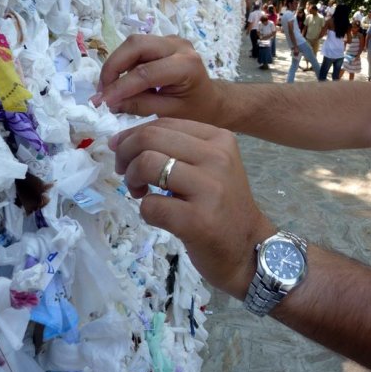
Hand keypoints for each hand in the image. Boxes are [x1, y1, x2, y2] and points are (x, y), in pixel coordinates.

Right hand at [92, 35, 222, 123]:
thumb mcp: (169, 114)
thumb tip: (108, 102)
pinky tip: (120, 83)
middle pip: (135, 45)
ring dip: (116, 65)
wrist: (212, 100)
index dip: (120, 87)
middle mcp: (179, 46)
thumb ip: (139, 106)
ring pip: (133, 44)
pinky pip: (137, 48)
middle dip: (113, 67)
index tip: (101, 102)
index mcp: (187, 65)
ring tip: (108, 89)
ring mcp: (171, 40)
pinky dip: (124, 64)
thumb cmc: (196, 110)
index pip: (145, 72)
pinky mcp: (163, 42)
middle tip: (102, 91)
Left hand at [110, 118, 275, 298]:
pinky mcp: (198, 220)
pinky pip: (151, 205)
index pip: (163, 123)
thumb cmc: (222, 205)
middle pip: (150, 138)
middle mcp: (217, 157)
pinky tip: (158, 216)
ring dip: (132, 179)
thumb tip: (121, 140)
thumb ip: (174, 148)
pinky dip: (145, 211)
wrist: (248, 248)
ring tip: (139, 193)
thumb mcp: (208, 165)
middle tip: (126, 173)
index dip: (132, 135)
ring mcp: (210, 188)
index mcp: (219, 138)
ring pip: (147, 164)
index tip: (122, 152)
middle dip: (126, 154)